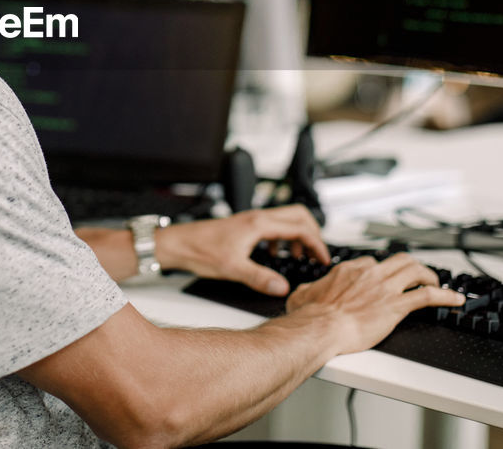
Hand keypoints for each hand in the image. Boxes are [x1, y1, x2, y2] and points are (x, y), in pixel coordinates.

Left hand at [155, 205, 330, 295]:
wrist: (178, 244)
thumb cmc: (200, 251)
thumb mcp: (233, 269)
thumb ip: (260, 278)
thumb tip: (282, 288)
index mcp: (259, 224)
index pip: (299, 227)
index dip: (316, 243)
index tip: (323, 259)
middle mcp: (257, 217)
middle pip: (298, 215)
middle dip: (312, 233)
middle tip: (317, 254)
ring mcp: (251, 220)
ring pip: (285, 219)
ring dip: (298, 235)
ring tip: (299, 256)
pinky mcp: (245, 226)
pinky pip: (273, 226)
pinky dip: (282, 237)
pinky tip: (275, 254)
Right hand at [286, 253, 464, 355]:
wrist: (319, 328)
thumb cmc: (310, 317)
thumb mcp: (302, 295)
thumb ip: (308, 289)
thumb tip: (303, 291)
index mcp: (349, 270)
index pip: (372, 262)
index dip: (383, 270)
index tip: (386, 278)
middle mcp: (370, 274)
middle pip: (400, 260)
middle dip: (412, 266)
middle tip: (419, 275)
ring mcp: (384, 289)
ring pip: (416, 271)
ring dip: (430, 276)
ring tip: (437, 283)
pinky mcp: (396, 306)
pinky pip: (428, 296)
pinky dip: (445, 296)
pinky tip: (455, 300)